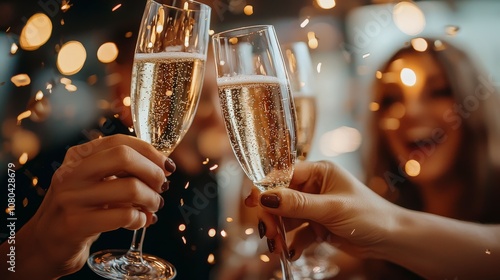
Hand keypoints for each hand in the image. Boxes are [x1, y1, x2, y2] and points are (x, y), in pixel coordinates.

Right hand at [13, 134, 175, 277]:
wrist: (47, 243)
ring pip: (130, 188)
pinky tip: (139, 222)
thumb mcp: (93, 181)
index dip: (150, 152)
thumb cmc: (80, 208)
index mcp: (77, 156)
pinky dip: (140, 219)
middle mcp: (71, 173)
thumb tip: (162, 165)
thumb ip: (120, 169)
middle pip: (124, 157)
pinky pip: (124, 216)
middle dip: (152, 171)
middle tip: (162, 186)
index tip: (166, 166)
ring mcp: (71, 199)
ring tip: (153, 206)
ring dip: (151, 199)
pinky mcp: (76, 225)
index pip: (120, 142)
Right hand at [245, 160, 398, 259]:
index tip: (252, 203)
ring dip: (279, 233)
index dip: (265, 188)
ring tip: (278, 249)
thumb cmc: (369, 216)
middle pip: (279, 198)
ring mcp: (314, 206)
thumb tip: (265, 196)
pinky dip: (291, 243)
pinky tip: (291, 253)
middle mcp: (314, 186)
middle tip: (269, 235)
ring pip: (285, 217)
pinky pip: (295, 232)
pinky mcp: (316, 224)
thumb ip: (297, 204)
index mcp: (318, 172)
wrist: (391, 239)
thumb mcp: (331, 209)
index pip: (283, 175)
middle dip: (272, 216)